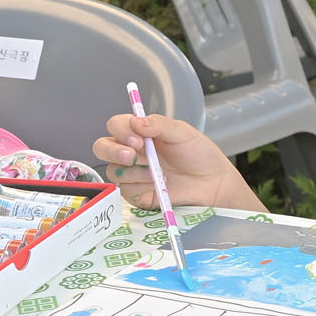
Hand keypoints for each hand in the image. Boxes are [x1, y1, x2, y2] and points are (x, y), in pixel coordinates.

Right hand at [93, 113, 264, 213]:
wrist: (213, 183)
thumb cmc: (199, 155)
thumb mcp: (183, 133)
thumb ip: (159, 124)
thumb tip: (136, 121)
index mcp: (141, 133)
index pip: (116, 125)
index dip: (121, 130)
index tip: (138, 138)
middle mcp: (132, 152)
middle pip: (102, 147)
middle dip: (114, 150)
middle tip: (133, 155)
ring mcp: (132, 173)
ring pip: (113, 170)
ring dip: (134, 170)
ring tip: (159, 172)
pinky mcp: (136, 194)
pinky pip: (125, 189)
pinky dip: (140, 185)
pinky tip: (157, 183)